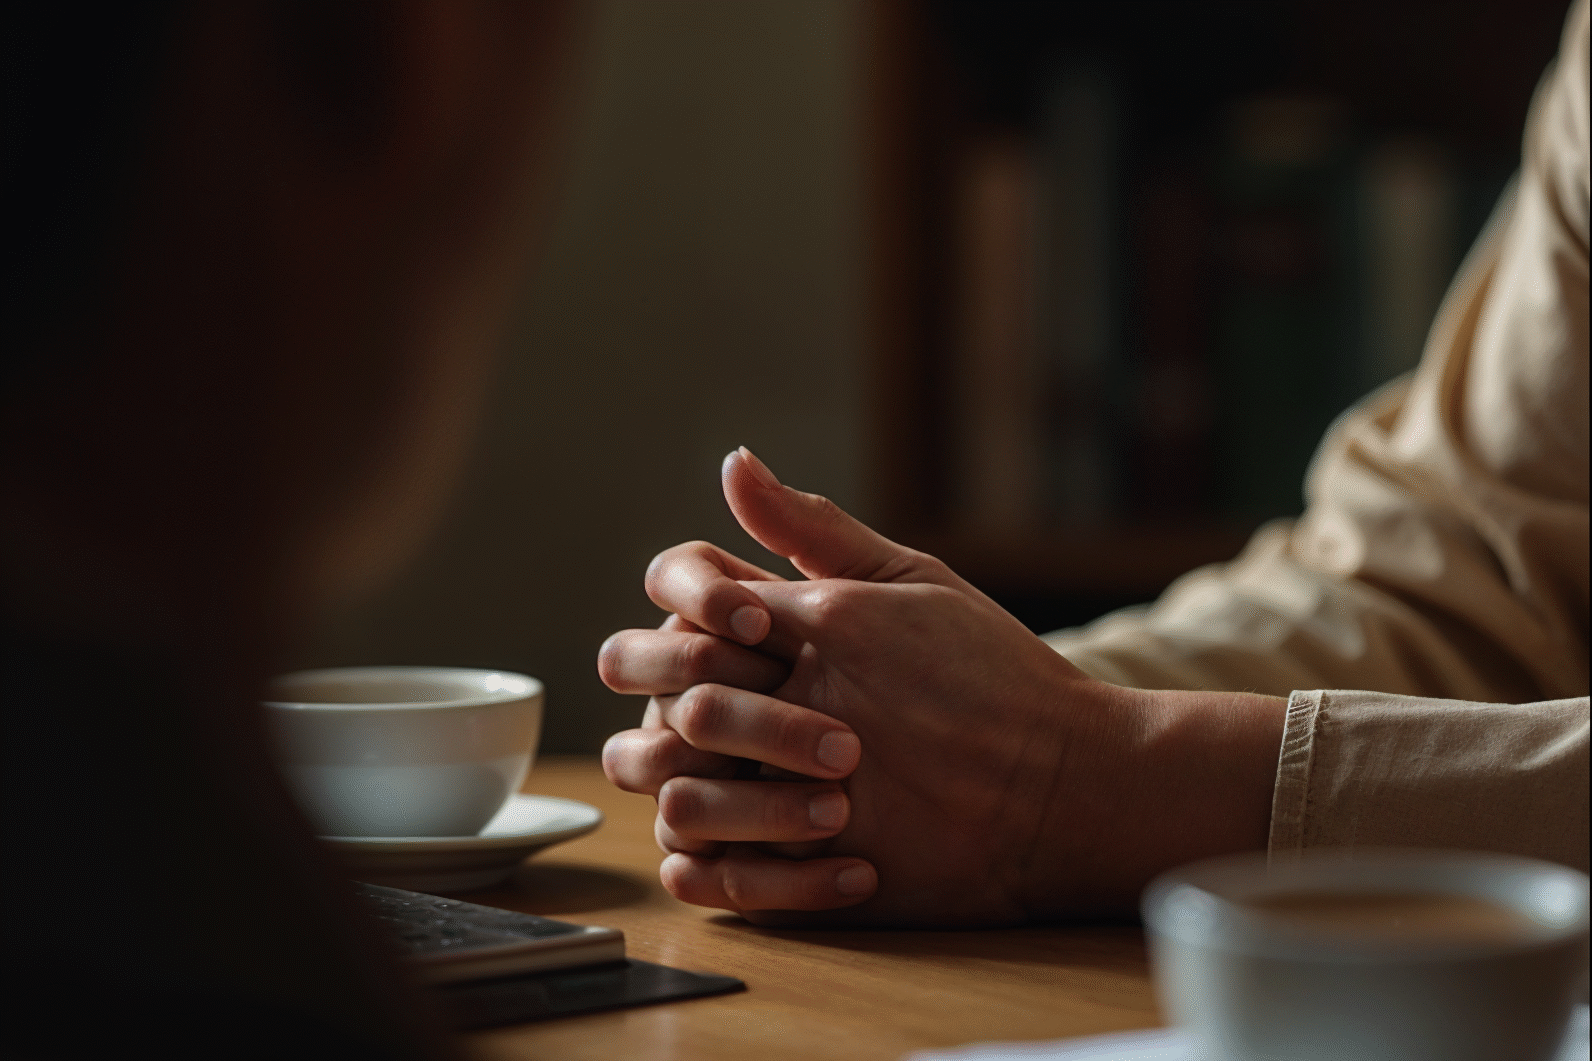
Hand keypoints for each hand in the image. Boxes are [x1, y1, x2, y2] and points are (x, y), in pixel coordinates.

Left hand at [600, 448, 1285, 925]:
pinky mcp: (833, 871)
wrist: (1074, 789)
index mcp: (831, 626)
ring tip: (704, 784)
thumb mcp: (916, 579)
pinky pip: (725, 878)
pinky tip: (725, 845)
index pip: (698, 612)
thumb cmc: (1000, 676)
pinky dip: (706, 864)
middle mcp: (818, 706)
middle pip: (681, 703)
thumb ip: (816, 528)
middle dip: (668, 708)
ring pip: (685, 798)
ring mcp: (825, 795)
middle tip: (688, 721)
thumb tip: (734, 464)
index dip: (685, 630)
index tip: (710, 647)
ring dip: (679, 789)